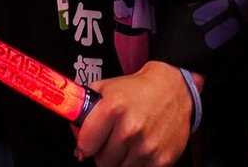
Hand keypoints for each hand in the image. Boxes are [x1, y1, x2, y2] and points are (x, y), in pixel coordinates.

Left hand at [75, 62, 194, 166]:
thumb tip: (74, 132)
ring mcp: (146, 147)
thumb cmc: (138, 90)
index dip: (86, 144)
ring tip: (129, 143)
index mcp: (113, 109)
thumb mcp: (106, 89)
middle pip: (101, 161)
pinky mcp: (161, 160)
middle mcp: (130, 129)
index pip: (85, 145)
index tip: (91, 142)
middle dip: (104, 152)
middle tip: (114, 139)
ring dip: (121, 160)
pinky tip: (141, 149)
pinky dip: (137, 164)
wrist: (174, 89)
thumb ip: (84, 109)